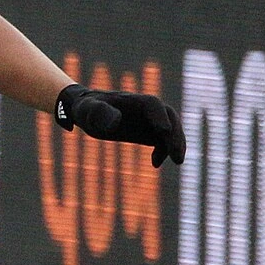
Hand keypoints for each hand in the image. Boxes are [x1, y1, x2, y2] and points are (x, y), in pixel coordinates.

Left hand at [55, 83, 185, 167]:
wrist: (88, 112)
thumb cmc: (86, 109)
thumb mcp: (88, 110)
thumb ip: (99, 113)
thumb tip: (115, 123)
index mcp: (133, 100)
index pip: (153, 104)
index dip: (160, 116)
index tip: (165, 131)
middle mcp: (146, 108)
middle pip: (169, 116)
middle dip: (175, 134)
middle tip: (178, 155)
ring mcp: (149, 120)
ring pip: (170, 129)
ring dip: (176, 144)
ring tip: (177, 161)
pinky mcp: (148, 131)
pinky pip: (162, 140)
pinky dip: (164, 151)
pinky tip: (155, 164)